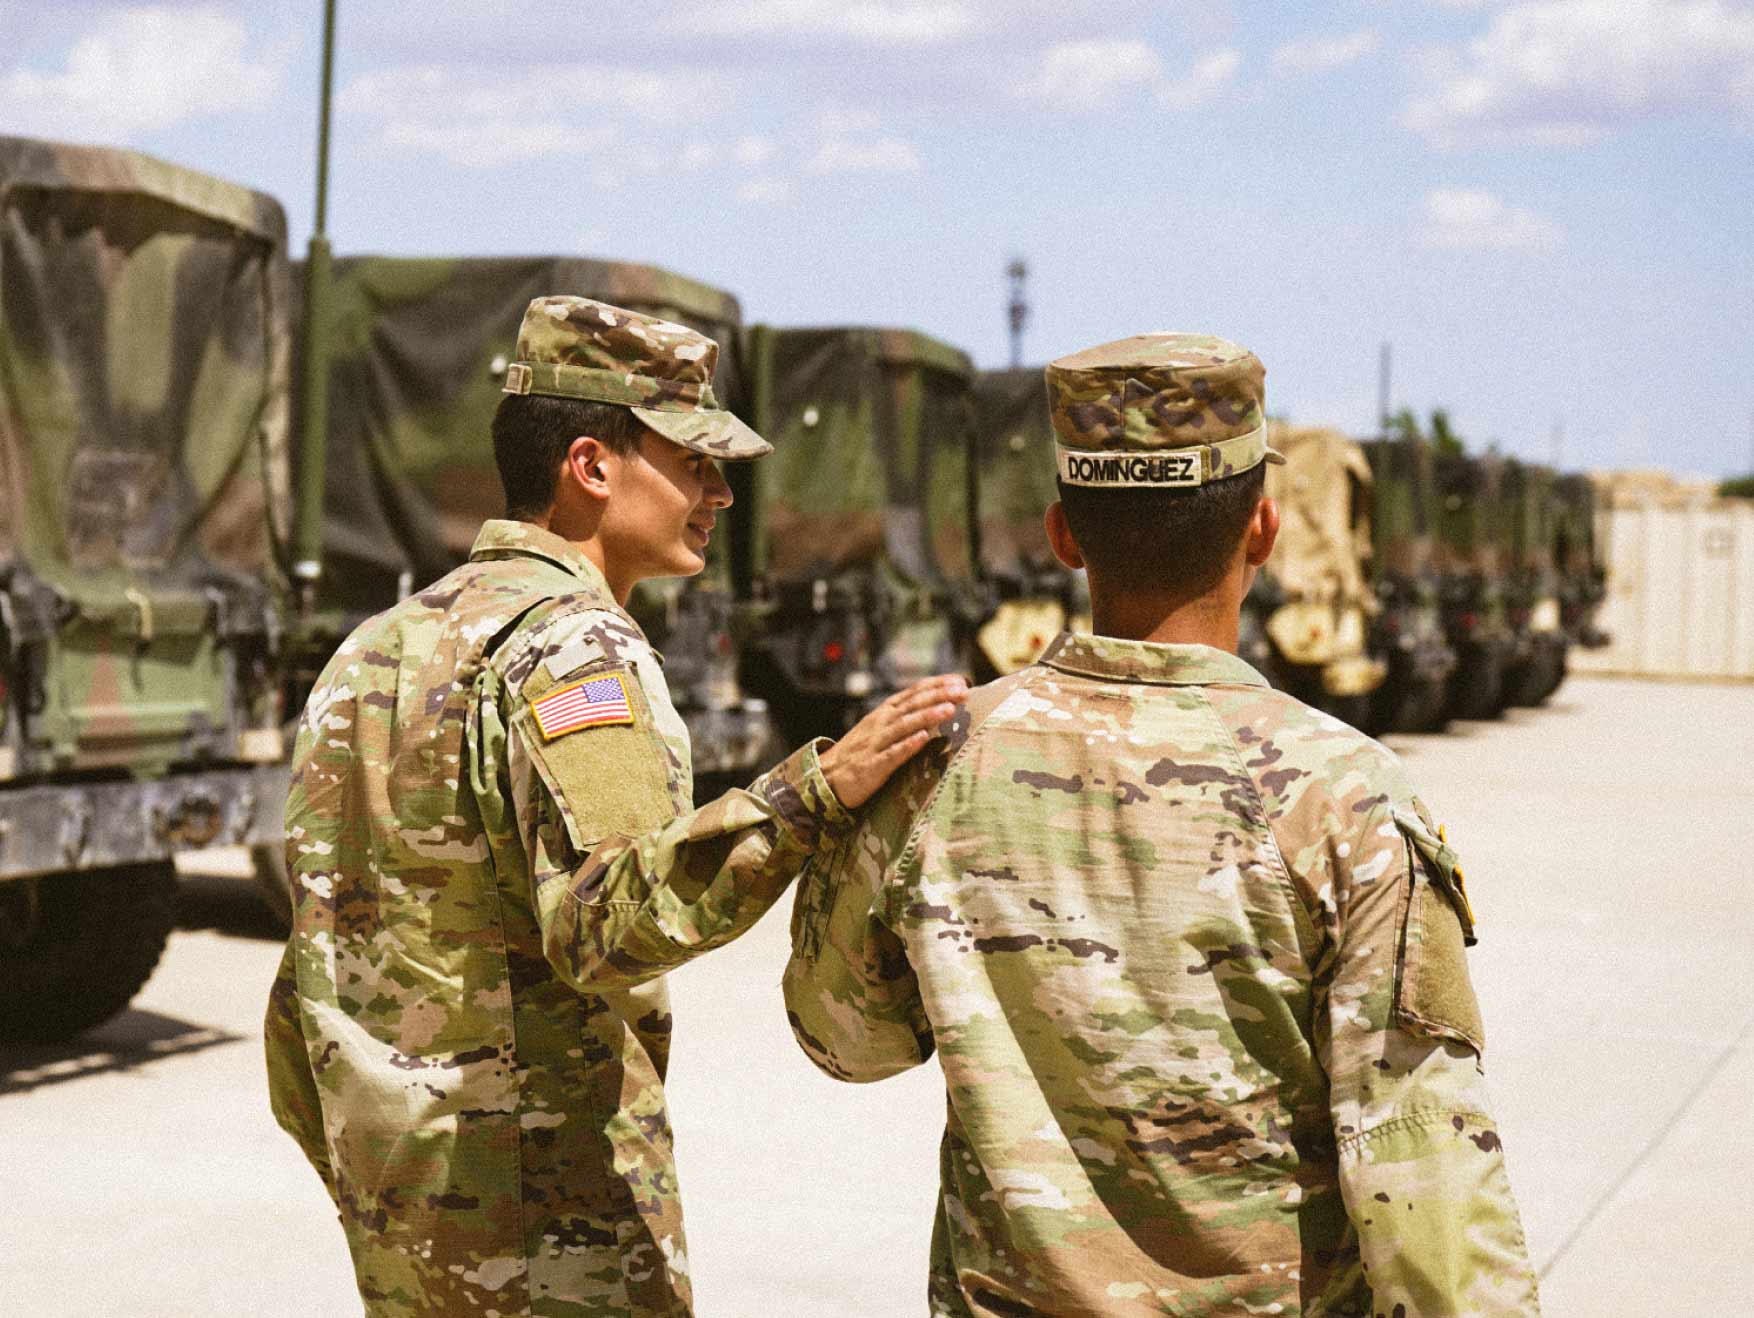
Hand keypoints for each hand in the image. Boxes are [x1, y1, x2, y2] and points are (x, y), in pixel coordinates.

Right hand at [819, 675, 968, 808]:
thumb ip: (905, 717)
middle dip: (939, 695)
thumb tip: (937, 706)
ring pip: (904, 725)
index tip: (961, 680)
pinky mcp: (873, 765)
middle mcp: (881, 723)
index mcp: (885, 712)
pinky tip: (923, 739)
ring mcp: (876, 743)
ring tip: (949, 709)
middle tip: (962, 690)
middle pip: (913, 704)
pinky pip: (892, 754)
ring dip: (927, 716)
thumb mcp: (880, 728)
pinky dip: (907, 745)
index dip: (937, 685)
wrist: (827, 777)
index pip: (914, 692)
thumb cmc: (861, 752)